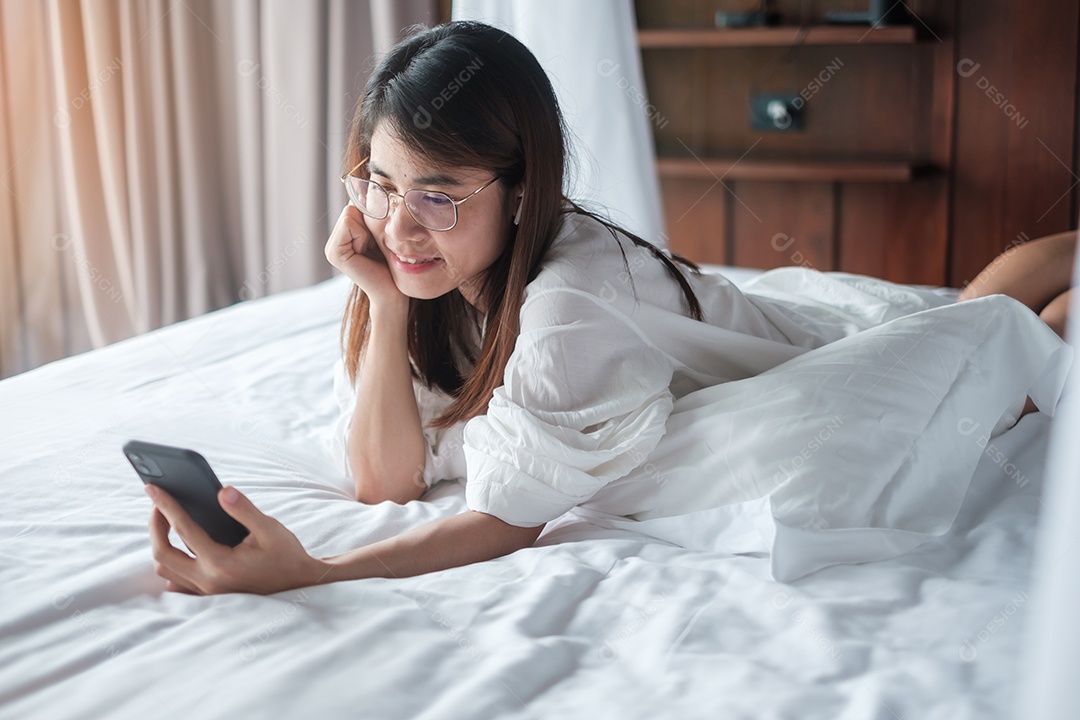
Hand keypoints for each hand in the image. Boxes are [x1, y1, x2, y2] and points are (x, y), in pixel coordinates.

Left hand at [146, 484, 329, 594]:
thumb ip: (244, 510)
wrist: (299, 584)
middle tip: (159, 504)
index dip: (166, 506)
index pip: (183, 530)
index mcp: (221, 563)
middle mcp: (208, 580)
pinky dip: (172, 566)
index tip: (152, 488)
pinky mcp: (209, 595)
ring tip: (167, 522)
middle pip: (162, 554)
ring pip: (166, 571)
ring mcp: (207, 591)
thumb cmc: (286, 555)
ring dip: (161, 545)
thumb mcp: (270, 528)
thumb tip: (222, 491)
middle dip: (155, 526)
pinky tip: (179, 549)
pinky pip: (177, 584)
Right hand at [324, 204, 406, 311]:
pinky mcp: (334, 253)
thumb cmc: (395, 264)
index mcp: (344, 235)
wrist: (394, 293)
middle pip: (353, 206)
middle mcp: (334, 240)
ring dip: (369, 229)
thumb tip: (370, 187)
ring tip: (373, 250)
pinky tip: (367, 253)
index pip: (357, 204)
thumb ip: (372, 215)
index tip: (379, 240)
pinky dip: (363, 235)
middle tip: (376, 247)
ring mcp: (331, 248)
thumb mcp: (383, 233)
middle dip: (370, 222)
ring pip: (351, 212)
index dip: (373, 217)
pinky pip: (349, 223)